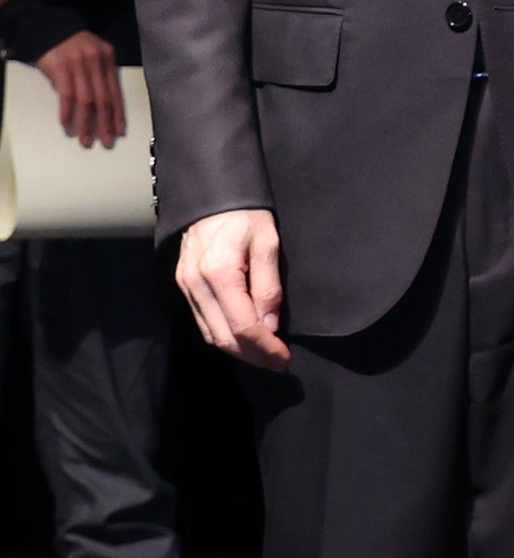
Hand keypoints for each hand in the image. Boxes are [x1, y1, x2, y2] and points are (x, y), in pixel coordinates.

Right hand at [37, 31, 122, 146]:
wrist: (50, 28)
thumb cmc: (72, 47)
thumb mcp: (93, 56)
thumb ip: (99, 77)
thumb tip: (102, 105)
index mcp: (108, 60)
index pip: (115, 92)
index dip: (118, 113)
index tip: (119, 132)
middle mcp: (97, 62)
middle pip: (104, 99)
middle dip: (105, 123)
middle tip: (105, 142)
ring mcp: (79, 65)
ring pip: (87, 100)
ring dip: (86, 123)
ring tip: (86, 140)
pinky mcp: (62, 68)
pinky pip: (67, 94)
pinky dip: (68, 112)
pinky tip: (67, 125)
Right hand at [175, 209, 290, 369]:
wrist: (212, 194)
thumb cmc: (247, 214)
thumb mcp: (268, 243)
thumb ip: (268, 286)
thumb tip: (271, 326)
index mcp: (219, 274)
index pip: (243, 326)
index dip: (265, 348)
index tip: (285, 358)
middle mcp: (196, 285)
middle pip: (223, 337)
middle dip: (252, 356)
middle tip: (279, 363)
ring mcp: (186, 287)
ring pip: (209, 334)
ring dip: (238, 350)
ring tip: (265, 355)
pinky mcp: (184, 286)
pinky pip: (202, 321)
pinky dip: (223, 336)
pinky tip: (243, 339)